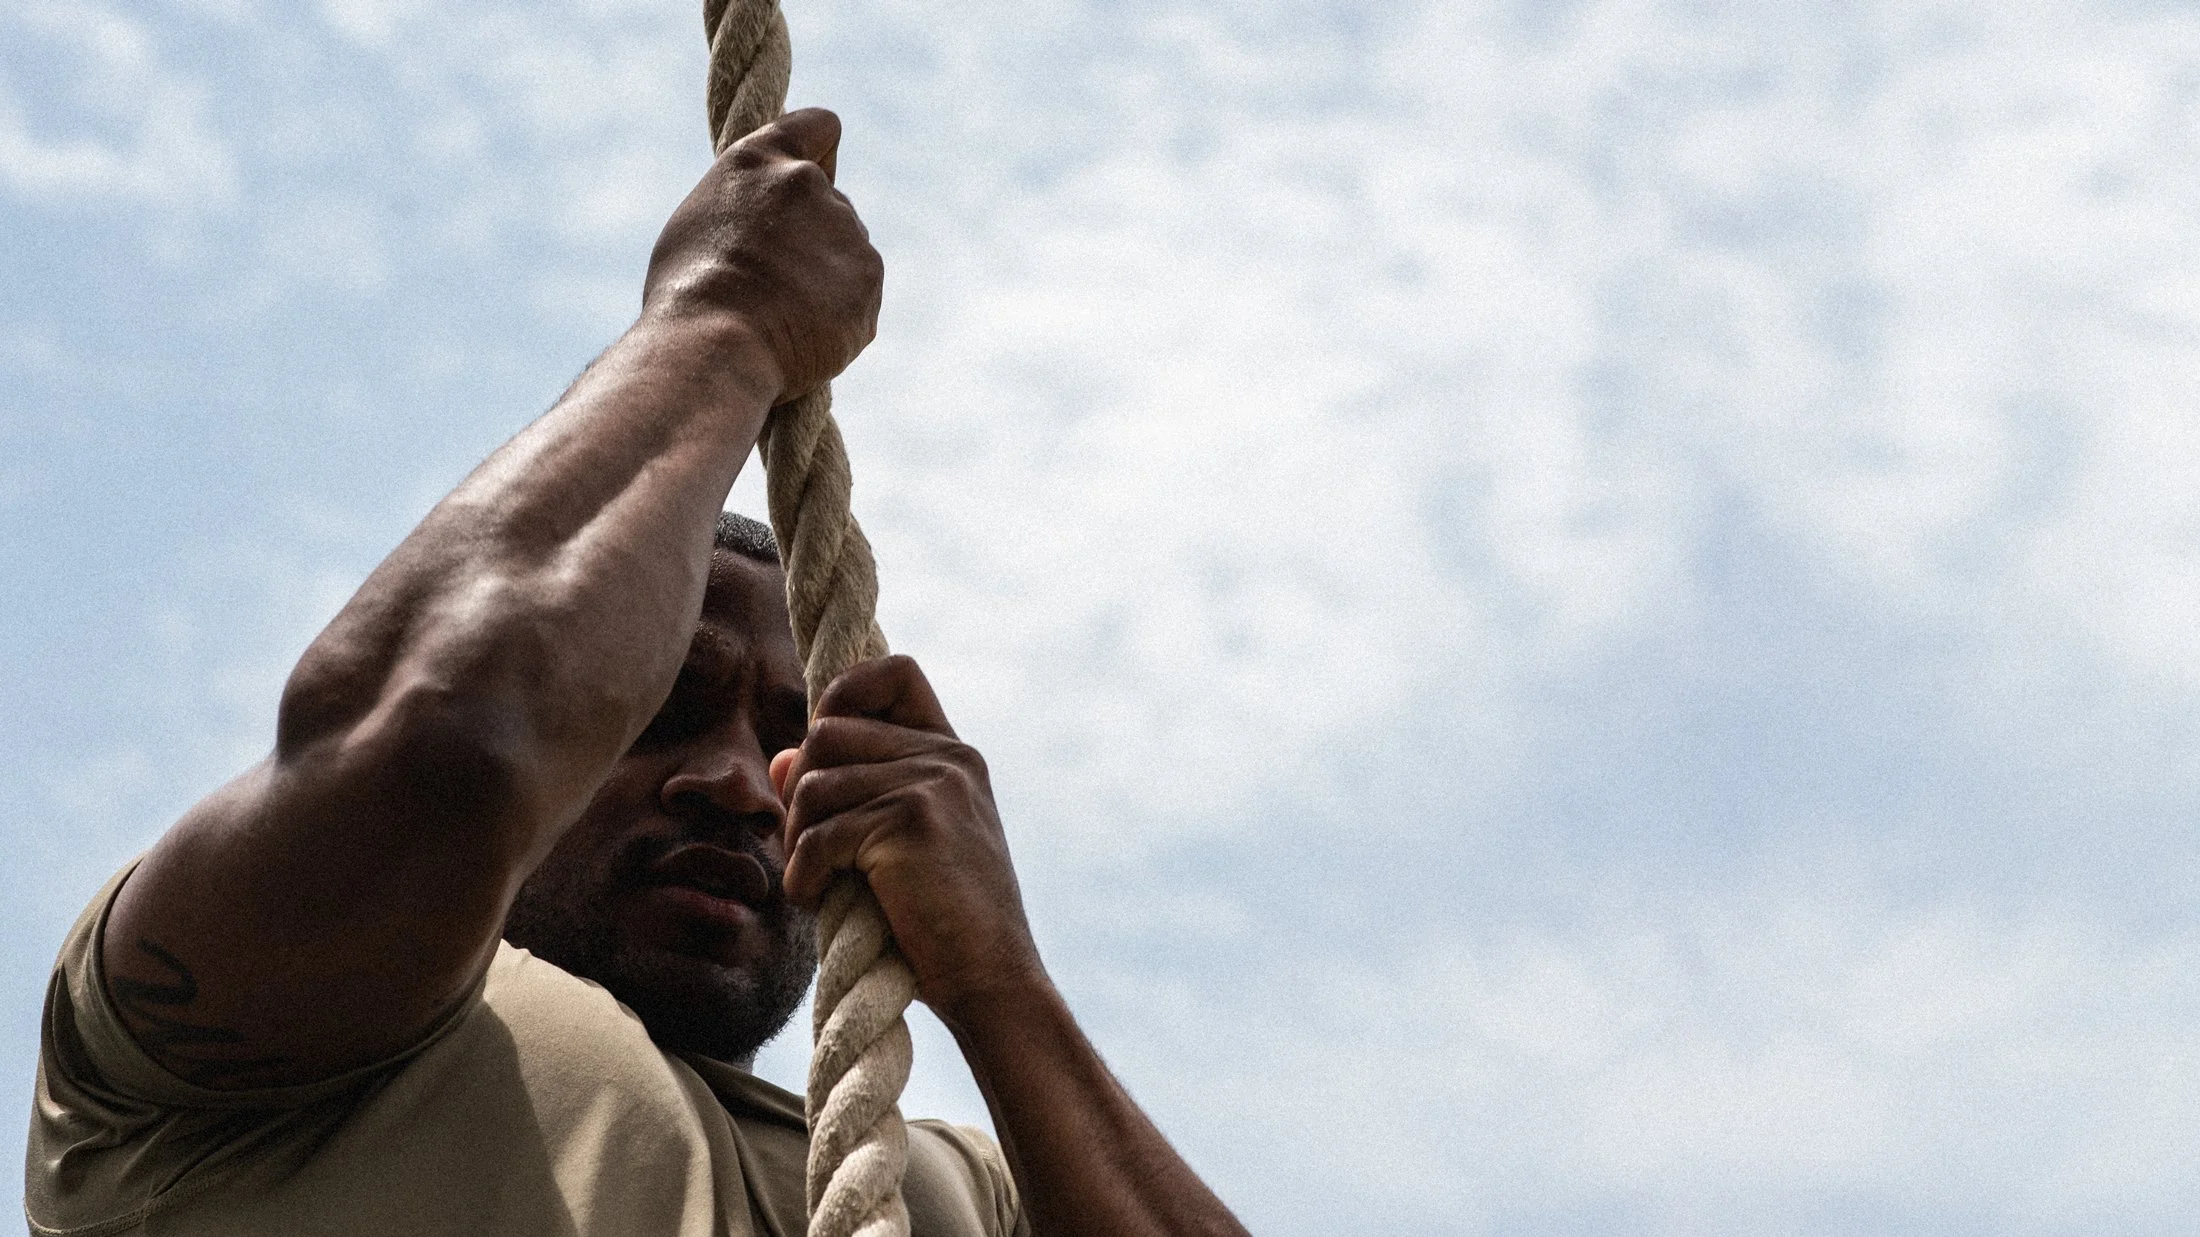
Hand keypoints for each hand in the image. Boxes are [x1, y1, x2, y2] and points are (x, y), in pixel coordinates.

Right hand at [642, 107, 883, 402]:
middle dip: (814, 235)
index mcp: (761, 159)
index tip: (817, 173)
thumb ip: (747, 202)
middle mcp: (810, 184)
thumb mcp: (701, 221)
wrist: (715, 344)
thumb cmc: (688, 293)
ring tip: (781, 313)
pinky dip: (841, 315)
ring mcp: (846, 229)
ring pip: (848, 251)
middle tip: (774, 279)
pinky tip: (804, 333)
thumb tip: (769, 216)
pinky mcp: (869, 278)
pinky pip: (860, 296)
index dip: (822, 152)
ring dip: (827, 276)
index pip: (821, 126)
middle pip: (833, 203)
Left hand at [771, 656, 1044, 1016]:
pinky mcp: (913, 822)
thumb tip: (780, 757)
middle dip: (801, 793)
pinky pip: (821, 832)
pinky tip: (818, 899)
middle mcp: (948, 756)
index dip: (844, 693)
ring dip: (797, 840)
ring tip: (818, 881)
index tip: (824, 753)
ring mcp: (933, 783)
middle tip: (811, 851)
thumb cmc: (943, 922)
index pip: (893, 671)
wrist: (993, 980)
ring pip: (813, 782)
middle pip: (828, 731)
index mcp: (953, 753)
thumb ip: (850, 791)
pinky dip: (804, 873)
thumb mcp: (897, 843)